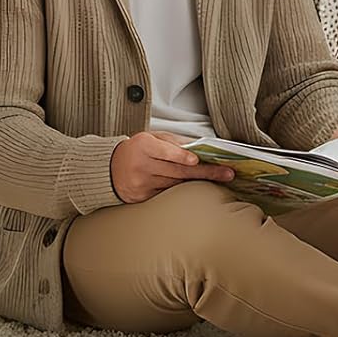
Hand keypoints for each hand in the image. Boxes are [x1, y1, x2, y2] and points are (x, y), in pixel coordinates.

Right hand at [110, 131, 235, 203]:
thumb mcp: (149, 138)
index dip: (180, 155)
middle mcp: (142, 165)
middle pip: (177, 170)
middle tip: (227, 173)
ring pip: (177, 184)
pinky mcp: (145, 198)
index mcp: (143, 146)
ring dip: (200, 183)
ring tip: (220, 180)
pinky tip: (198, 191)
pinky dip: (185, 193)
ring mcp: (143, 184)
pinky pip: (169, 195)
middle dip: (205, 171)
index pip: (163, 151)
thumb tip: (199, 147)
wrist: (111, 168)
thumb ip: (172, 141)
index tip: (195, 158)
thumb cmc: (135, 150)